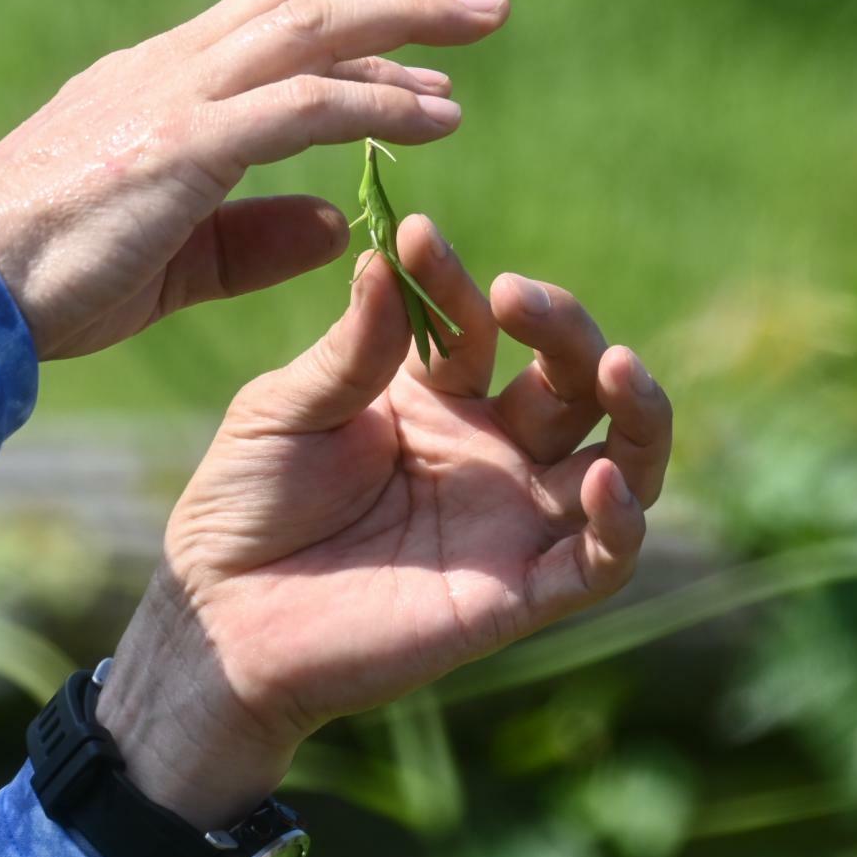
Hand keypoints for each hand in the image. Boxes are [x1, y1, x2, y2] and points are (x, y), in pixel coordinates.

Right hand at [0, 0, 511, 358]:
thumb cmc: (41, 284)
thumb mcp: (170, 258)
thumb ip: (253, 236)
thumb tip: (338, 221)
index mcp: (162, 83)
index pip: (278, 17)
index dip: (364, 10)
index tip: (436, 30)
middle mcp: (172, 68)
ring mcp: (174, 97)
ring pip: (314, 24)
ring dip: (412, 14)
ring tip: (492, 16)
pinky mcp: (179, 145)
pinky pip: (302, 106)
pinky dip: (378, 101)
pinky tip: (442, 117)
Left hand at [96, 216, 674, 826]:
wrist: (220, 619)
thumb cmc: (245, 506)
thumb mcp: (286, 408)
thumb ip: (353, 347)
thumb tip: (388, 257)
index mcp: (435, 399)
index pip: (477, 326)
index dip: (455, 281)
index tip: (417, 237)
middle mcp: (489, 452)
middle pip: (570, 379)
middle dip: (565, 328)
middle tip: (522, 298)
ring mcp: (511, 520)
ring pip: (620, 460)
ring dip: (637, 410)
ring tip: (617, 365)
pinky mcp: (519, 593)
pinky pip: (600, 560)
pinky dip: (622, 521)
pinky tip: (606, 478)